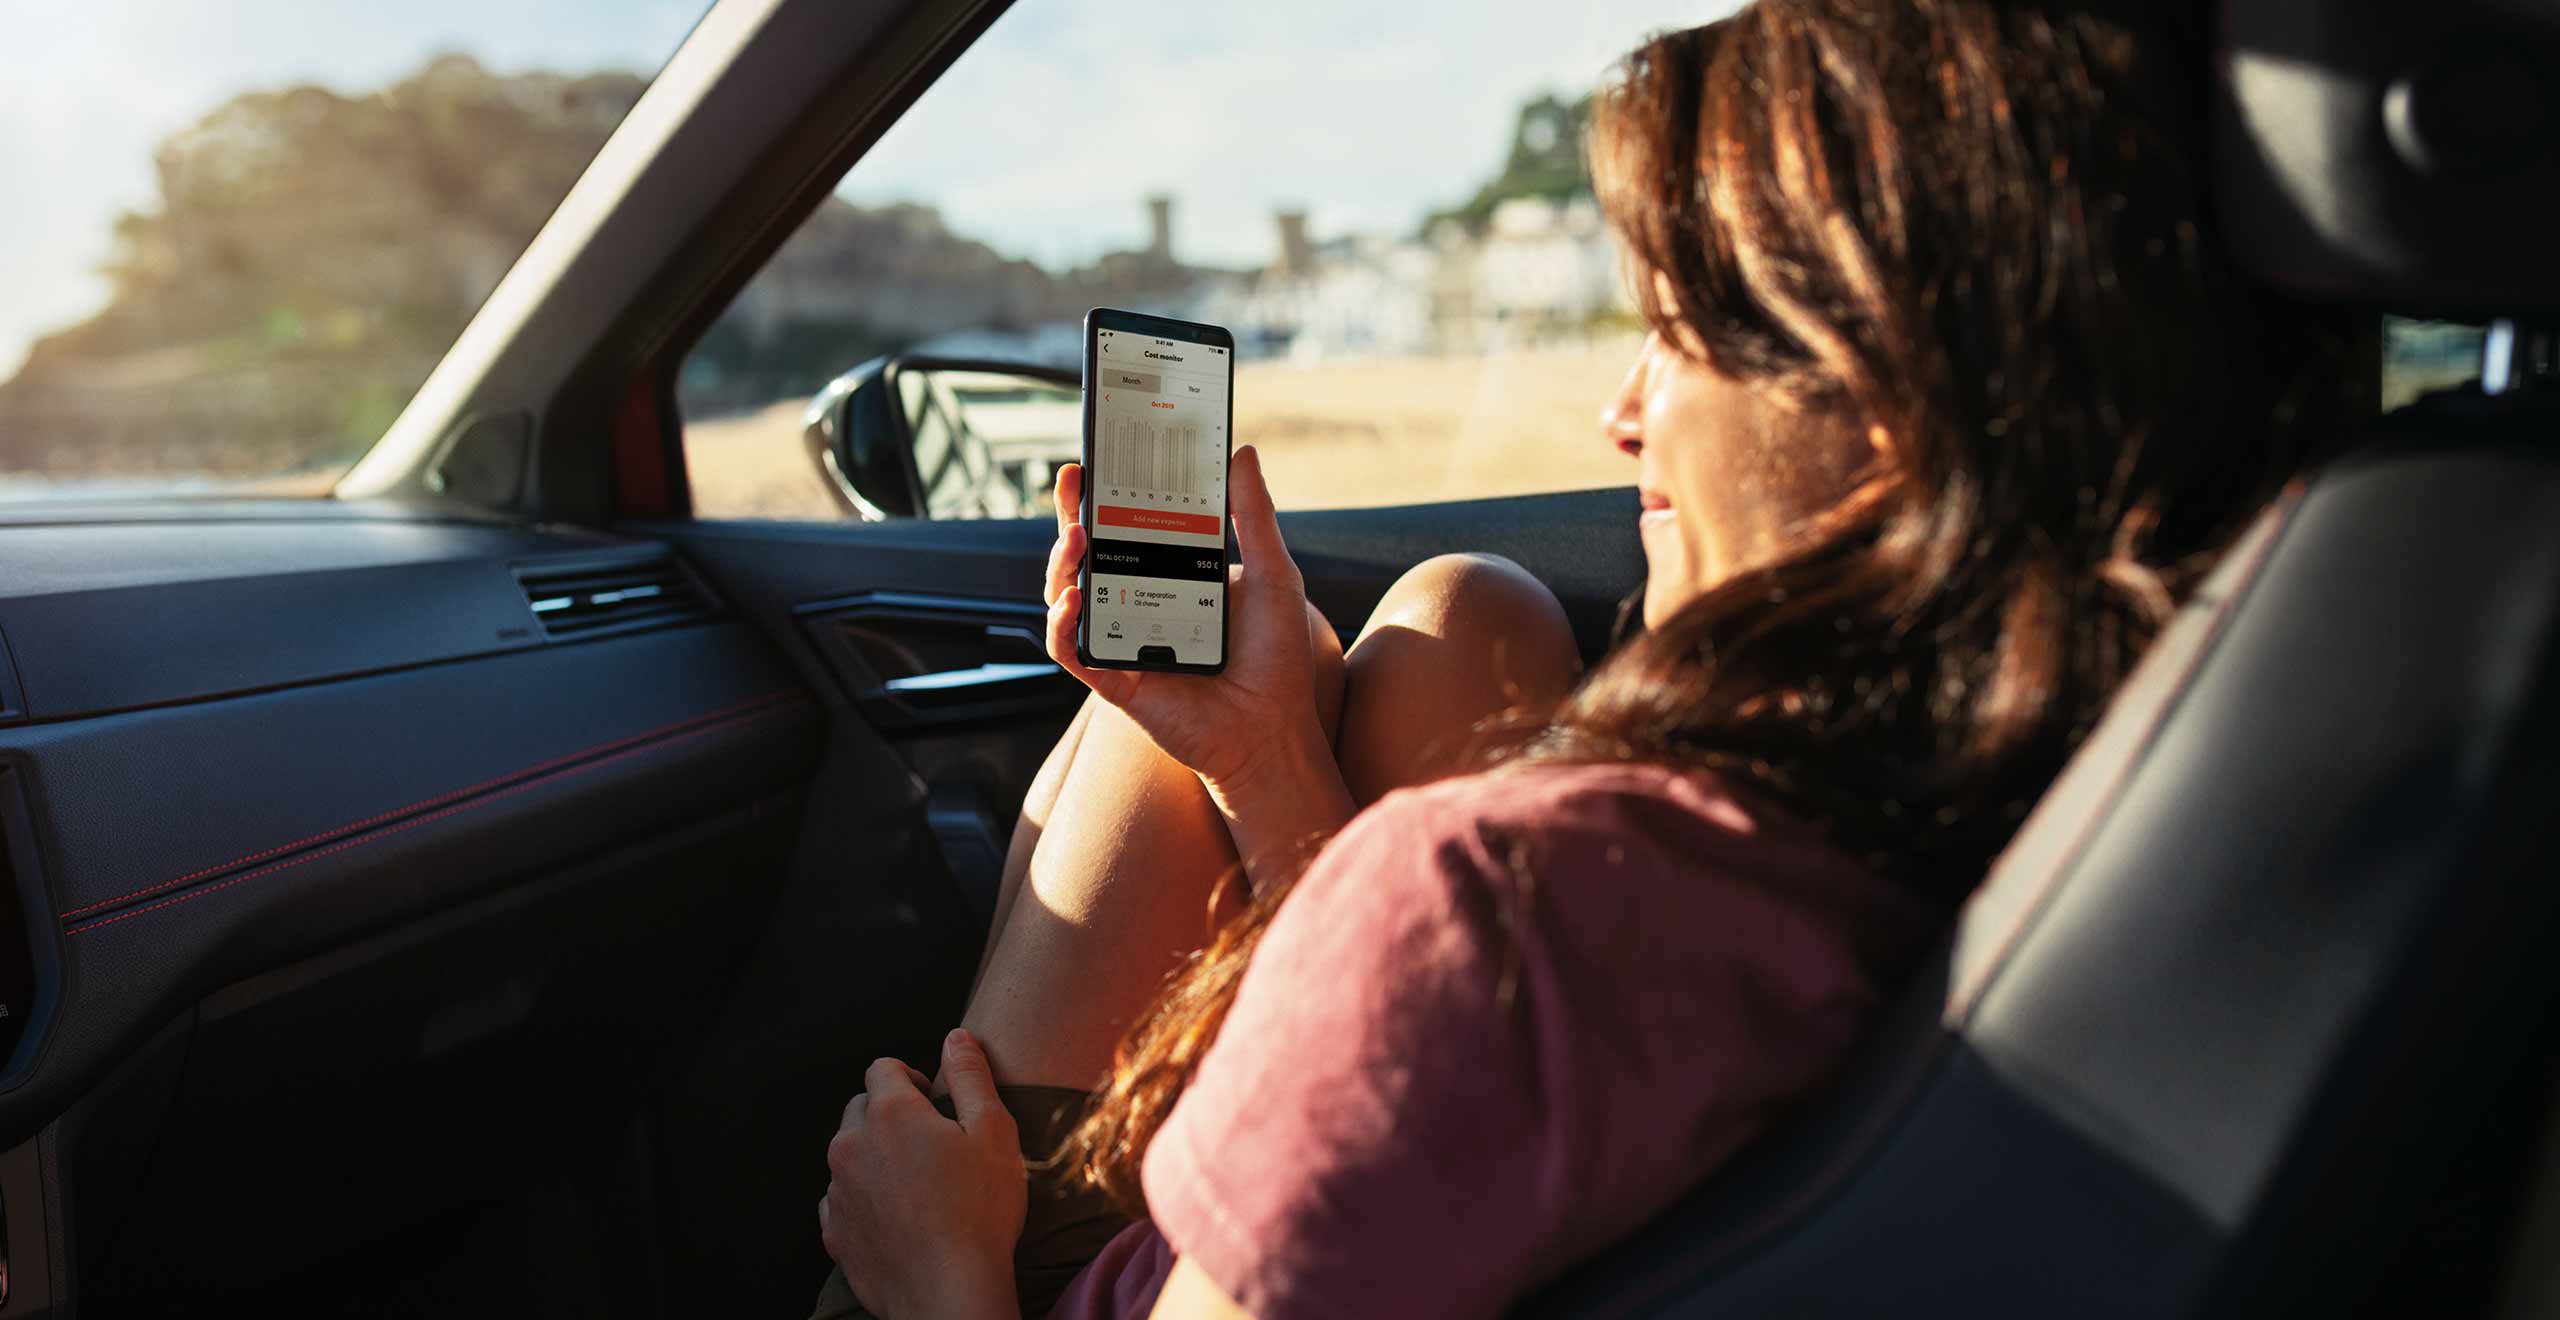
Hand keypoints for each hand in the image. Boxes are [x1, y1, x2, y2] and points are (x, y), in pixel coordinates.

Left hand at [819, 1030, 1023, 1319]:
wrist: (950, 1291)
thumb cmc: (980, 1211)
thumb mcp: (994, 1131)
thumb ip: (972, 1076)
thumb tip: (957, 1038)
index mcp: (890, 1113)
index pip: (883, 1068)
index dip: (911, 1078)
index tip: (934, 1102)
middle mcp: (851, 1145)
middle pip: (859, 1108)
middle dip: (888, 1114)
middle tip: (929, 1143)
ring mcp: (838, 1190)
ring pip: (848, 1154)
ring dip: (875, 1157)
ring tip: (917, 1184)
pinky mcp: (835, 1231)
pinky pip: (841, 1199)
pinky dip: (863, 1198)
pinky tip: (897, 1215)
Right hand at [1043, 445, 1334, 796]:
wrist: (1274, 730)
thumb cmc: (1276, 658)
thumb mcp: (1274, 574)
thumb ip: (1254, 515)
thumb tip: (1241, 453)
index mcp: (1172, 576)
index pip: (1129, 527)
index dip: (1109, 493)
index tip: (1102, 456)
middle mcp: (1139, 603)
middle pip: (1088, 553)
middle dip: (1071, 514)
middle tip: (1072, 479)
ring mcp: (1121, 640)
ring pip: (1066, 595)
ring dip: (1061, 563)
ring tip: (1077, 537)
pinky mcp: (1113, 679)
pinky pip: (1070, 649)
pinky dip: (1061, 624)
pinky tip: (1073, 601)